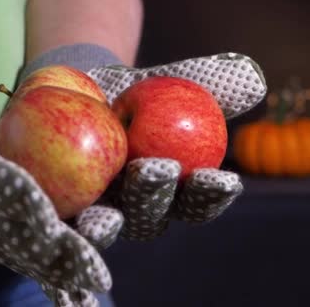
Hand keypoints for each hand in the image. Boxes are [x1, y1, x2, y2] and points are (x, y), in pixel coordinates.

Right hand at [0, 0, 108, 305]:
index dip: (16, 204)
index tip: (54, 227)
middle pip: (4, 230)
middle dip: (50, 252)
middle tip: (95, 272)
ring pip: (17, 243)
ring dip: (60, 263)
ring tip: (97, 280)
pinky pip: (21, 243)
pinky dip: (50, 268)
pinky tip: (79, 295)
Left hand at [71, 54, 266, 245]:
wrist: (77, 89)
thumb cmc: (135, 92)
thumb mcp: (169, 83)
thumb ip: (208, 84)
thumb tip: (255, 81)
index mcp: (169, 190)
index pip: (197, 200)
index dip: (211, 195)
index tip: (224, 180)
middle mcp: (133, 210)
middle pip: (149, 217)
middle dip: (157, 198)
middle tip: (160, 170)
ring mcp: (93, 214)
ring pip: (103, 228)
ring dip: (108, 224)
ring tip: (109, 212)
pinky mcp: (55, 210)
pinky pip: (55, 217)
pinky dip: (56, 216)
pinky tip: (54, 207)